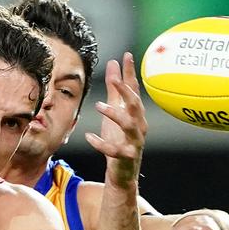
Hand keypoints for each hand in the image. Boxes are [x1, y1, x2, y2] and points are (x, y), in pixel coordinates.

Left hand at [85, 52, 147, 185]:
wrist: (123, 173)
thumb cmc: (119, 139)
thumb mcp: (115, 111)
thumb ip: (115, 89)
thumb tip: (114, 64)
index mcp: (136, 114)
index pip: (134, 90)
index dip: (130, 73)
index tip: (127, 56)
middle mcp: (139, 126)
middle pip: (135, 105)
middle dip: (126, 92)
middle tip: (115, 80)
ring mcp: (134, 142)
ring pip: (129, 126)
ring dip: (114, 115)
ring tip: (98, 105)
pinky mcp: (126, 157)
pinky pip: (114, 150)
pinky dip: (101, 143)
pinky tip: (89, 137)